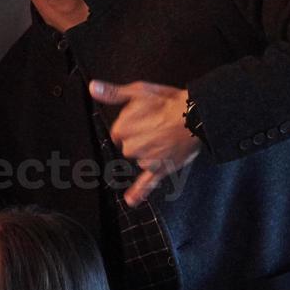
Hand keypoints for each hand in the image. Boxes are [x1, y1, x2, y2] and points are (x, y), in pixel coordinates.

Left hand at [89, 80, 199, 206]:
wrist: (198, 115)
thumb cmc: (169, 102)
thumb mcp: (139, 91)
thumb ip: (113, 93)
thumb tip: (92, 87)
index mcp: (123, 129)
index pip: (119, 132)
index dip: (133, 124)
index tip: (146, 118)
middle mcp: (131, 147)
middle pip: (128, 147)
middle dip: (141, 138)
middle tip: (159, 127)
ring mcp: (147, 159)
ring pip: (140, 159)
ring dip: (150, 152)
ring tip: (166, 138)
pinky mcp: (161, 168)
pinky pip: (147, 183)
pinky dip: (139, 193)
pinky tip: (131, 201)